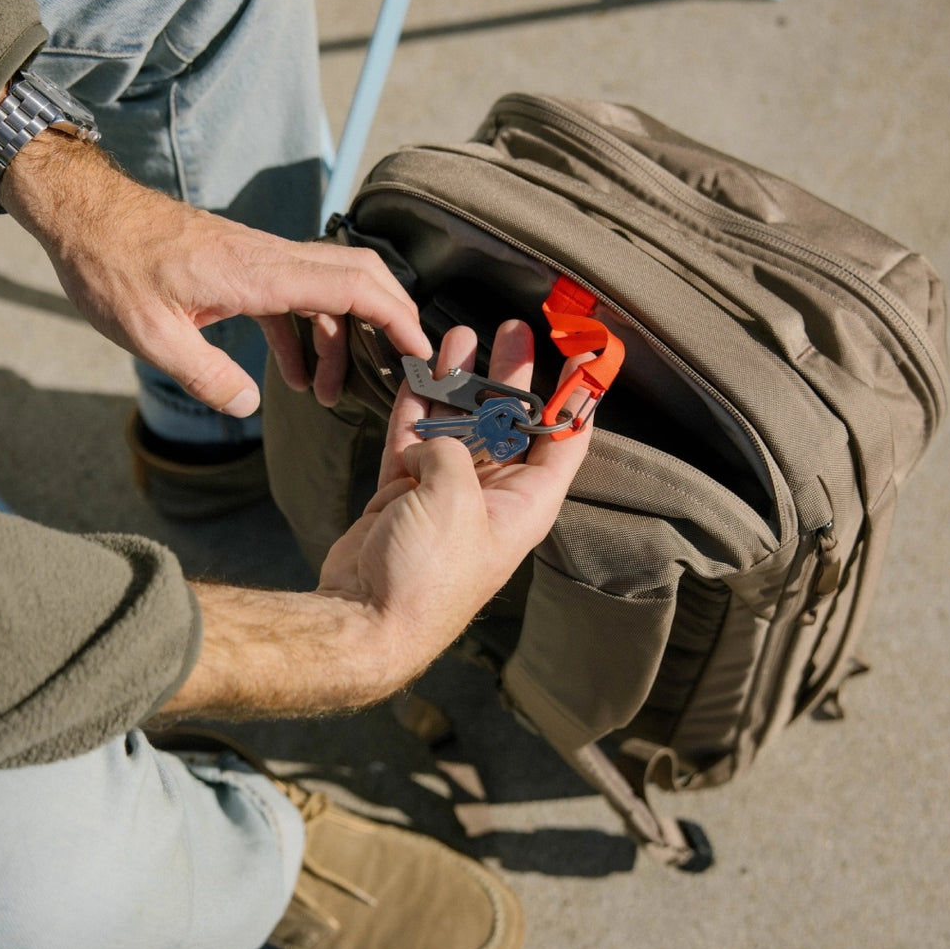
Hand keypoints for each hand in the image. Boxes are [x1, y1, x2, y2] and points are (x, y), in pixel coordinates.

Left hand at [0, 134, 430, 416]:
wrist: (83, 215)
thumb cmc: (112, 266)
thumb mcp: (151, 336)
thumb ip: (206, 376)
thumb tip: (247, 407)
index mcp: (259, 273)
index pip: (353, 287)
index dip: (396, 317)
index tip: (420, 351)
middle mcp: (270, 259)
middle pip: (359, 276)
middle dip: (391, 320)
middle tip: (404, 366)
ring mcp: (260, 260)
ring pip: (330, 289)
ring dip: (342, 339)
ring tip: (329, 394)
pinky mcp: (244, 267)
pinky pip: (296, 297)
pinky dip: (308, 334)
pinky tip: (296, 375)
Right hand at [316, 320, 591, 685]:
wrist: (366, 616)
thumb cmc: (427, 574)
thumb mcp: (455, 496)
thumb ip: (452, 450)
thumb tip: (432, 441)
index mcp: (525, 505)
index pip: (564, 443)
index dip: (575, 399)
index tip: (583, 358)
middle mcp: (492, 497)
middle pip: (509, 424)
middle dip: (511, 376)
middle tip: (514, 331)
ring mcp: (447, 495)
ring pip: (458, 424)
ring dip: (459, 381)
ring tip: (462, 337)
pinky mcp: (405, 493)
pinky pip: (414, 437)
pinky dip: (416, 405)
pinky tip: (420, 369)